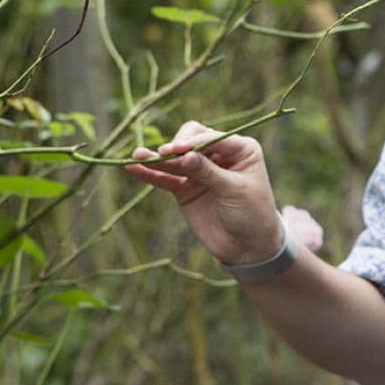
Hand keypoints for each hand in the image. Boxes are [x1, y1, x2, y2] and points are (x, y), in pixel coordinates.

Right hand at [125, 121, 281, 264]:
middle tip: (165, 155)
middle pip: (190, 140)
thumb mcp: (234, 191)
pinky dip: (150, 174)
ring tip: (136, 156)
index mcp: (240, 149)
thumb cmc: (252, 214)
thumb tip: (185, 156)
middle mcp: (219, 155)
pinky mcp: (185, 188)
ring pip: (174, 159)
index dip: (193, 142)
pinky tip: (133, 167)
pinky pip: (165, 178)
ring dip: (156, 158)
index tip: (176, 149)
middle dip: (176, 147)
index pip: (211, 138)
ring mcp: (200, 171)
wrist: (248, 247)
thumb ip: (209, 173)